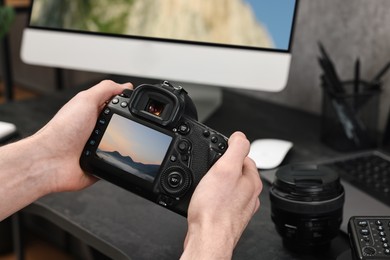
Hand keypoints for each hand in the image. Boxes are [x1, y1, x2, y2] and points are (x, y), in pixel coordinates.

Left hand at [33, 80, 132, 192]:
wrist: (51, 160)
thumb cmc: (62, 131)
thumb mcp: (86, 100)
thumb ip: (106, 89)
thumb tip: (125, 86)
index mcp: (91, 112)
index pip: (115, 104)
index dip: (126, 103)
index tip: (136, 104)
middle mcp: (95, 128)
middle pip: (121, 124)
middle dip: (127, 125)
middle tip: (128, 125)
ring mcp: (97, 146)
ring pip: (121, 143)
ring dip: (122, 144)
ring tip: (116, 142)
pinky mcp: (100, 162)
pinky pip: (116, 162)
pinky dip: (117, 161)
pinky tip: (113, 158)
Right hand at [181, 132, 261, 259]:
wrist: (207, 238)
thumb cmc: (215, 208)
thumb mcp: (225, 168)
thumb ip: (236, 148)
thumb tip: (239, 136)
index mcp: (252, 180)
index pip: (244, 155)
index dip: (228, 151)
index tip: (217, 154)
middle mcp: (249, 194)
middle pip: (235, 171)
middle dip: (221, 168)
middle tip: (208, 171)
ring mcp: (239, 206)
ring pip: (228, 186)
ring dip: (216, 183)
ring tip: (205, 185)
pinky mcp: (228, 216)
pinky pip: (221, 199)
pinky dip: (213, 197)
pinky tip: (206, 199)